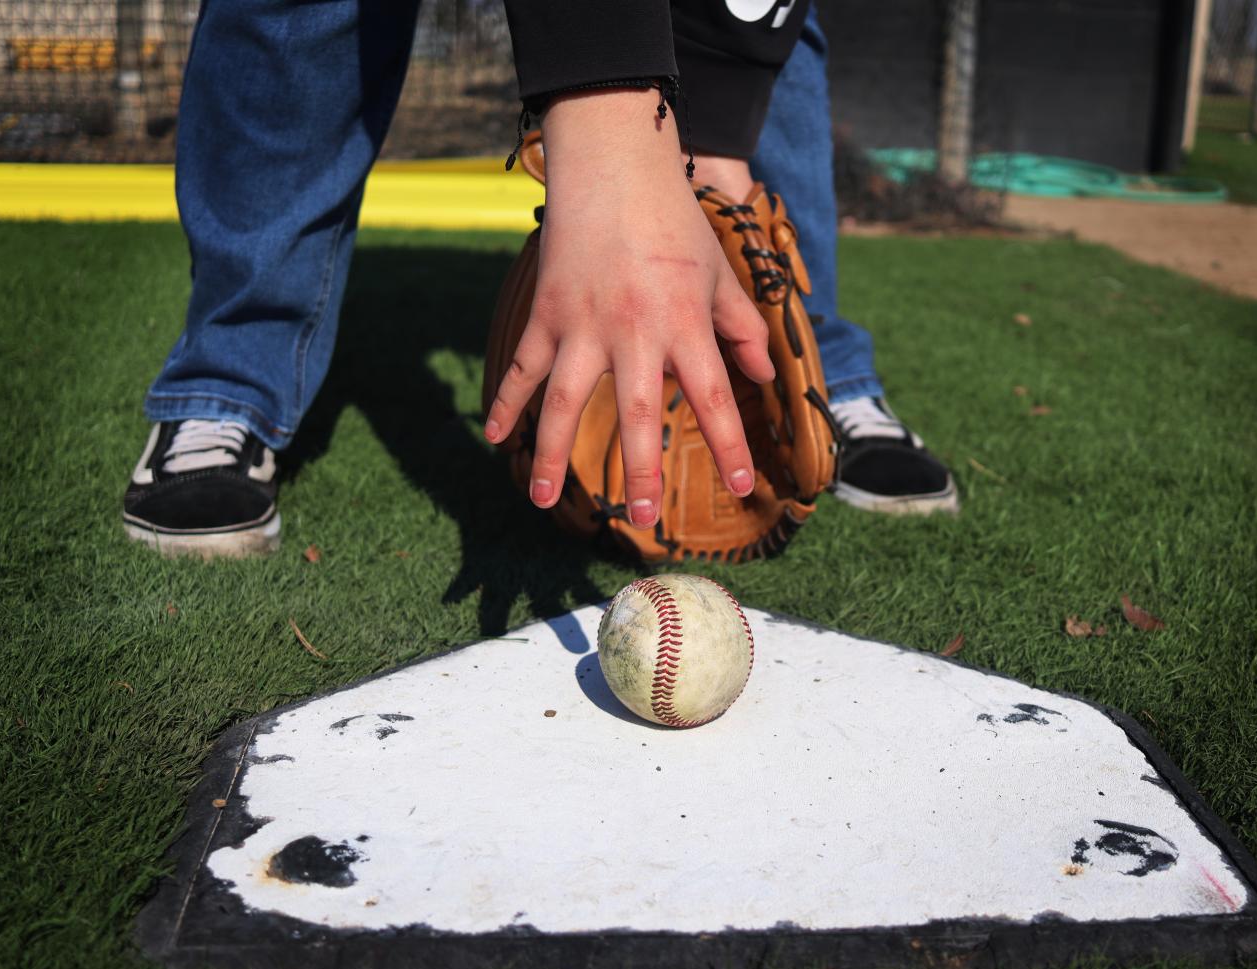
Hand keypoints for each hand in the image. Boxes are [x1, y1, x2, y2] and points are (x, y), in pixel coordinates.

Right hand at [484, 88, 773, 526]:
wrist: (613, 163)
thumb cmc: (674, 219)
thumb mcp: (720, 272)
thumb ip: (743, 328)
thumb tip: (763, 376)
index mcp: (684, 322)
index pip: (711, 397)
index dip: (729, 446)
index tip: (743, 487)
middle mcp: (633, 330)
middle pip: (637, 413)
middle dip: (639, 470)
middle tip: (641, 518)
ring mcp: (582, 324)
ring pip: (563, 401)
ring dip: (550, 455)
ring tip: (543, 502)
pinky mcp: (546, 314)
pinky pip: (521, 368)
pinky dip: (505, 404)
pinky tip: (493, 440)